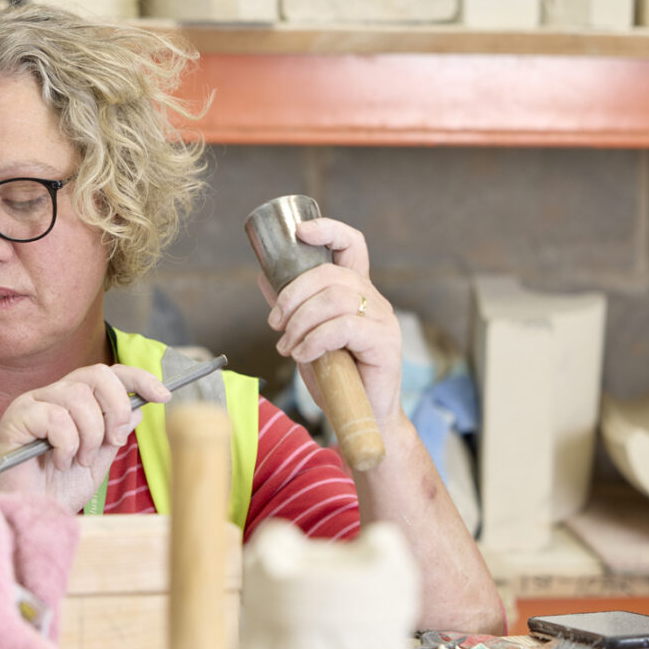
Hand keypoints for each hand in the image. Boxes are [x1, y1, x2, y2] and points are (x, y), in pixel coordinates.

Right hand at [0, 364, 169, 512]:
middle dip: (117, 409)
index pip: (110, 374)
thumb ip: (115, 433)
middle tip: (115, 441)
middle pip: (98, 374)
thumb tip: (141, 407)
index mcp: (73, 400)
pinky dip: (67, 444)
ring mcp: (33, 402)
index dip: (139, 379)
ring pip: (79, 397)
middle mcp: (53, 394)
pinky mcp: (16, 417)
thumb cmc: (58, 488)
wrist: (31, 514)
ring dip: (90, 435)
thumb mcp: (98, 460)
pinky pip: (55, 417)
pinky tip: (59, 462)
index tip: (164, 396)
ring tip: (80, 461)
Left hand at [258, 216, 403, 432]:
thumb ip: (291, 307)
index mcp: (357, 291)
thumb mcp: (305, 337)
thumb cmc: (336, 378)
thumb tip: (264, 276)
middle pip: (330, 274)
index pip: (351, 244)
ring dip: (300, 322)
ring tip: (288, 347)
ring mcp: (383, 319)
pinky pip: (343, 327)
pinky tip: (302, 355)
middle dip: (293, 295)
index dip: (328, 230)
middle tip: (275, 324)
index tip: (299, 232)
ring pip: (334, 299)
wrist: (362, 419)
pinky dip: (314, 340)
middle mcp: (374, 299)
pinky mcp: (385, 342)